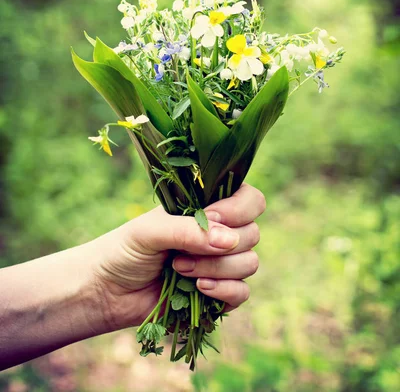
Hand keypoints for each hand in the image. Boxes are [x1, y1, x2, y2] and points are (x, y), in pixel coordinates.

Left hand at [90, 183, 265, 331]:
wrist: (107, 291)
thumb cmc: (125, 249)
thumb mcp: (152, 230)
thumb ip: (190, 231)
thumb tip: (230, 241)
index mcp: (208, 207)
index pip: (250, 200)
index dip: (239, 209)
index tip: (213, 217)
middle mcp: (220, 233)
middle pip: (253, 233)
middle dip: (219, 247)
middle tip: (180, 252)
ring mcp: (221, 264)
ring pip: (249, 263)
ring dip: (216, 269)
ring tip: (180, 270)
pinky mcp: (219, 294)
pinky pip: (242, 293)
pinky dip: (223, 292)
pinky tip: (198, 289)